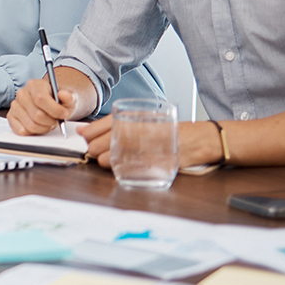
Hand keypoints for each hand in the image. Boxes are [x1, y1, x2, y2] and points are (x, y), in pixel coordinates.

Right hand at [8, 78, 76, 134]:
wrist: (51, 105)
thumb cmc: (59, 101)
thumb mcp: (68, 98)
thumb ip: (69, 97)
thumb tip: (64, 95)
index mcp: (34, 85)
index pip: (40, 99)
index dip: (54, 110)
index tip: (64, 114)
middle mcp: (22, 94)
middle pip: (37, 115)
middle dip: (51, 122)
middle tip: (56, 120)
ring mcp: (15, 105)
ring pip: (31, 125)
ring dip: (44, 128)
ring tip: (48, 123)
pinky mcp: (11, 117)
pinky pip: (22, 131)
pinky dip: (34, 132)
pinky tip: (39, 126)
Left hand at [84, 118, 223, 170]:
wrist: (202, 138)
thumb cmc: (173, 130)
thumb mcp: (150, 121)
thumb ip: (129, 125)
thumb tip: (100, 132)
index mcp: (141, 116)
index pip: (109, 121)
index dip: (92, 129)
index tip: (82, 134)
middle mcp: (144, 127)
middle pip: (110, 137)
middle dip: (96, 146)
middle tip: (90, 150)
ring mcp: (151, 143)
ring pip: (118, 152)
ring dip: (106, 158)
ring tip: (100, 160)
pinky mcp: (159, 159)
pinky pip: (135, 165)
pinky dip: (124, 167)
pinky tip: (119, 168)